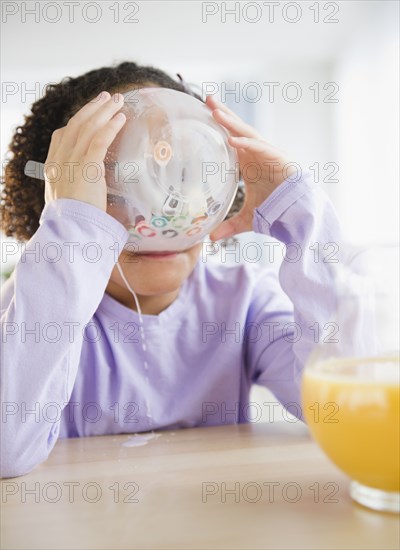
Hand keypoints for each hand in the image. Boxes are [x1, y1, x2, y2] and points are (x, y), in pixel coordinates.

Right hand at [43, 91, 125, 211]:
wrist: (70, 230)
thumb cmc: (73, 222)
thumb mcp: (66, 202)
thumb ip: (74, 189)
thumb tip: (87, 188)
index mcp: (53, 168)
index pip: (61, 136)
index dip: (76, 121)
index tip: (90, 113)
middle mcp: (60, 160)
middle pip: (76, 126)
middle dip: (93, 109)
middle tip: (108, 97)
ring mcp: (72, 162)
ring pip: (88, 128)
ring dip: (104, 112)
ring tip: (118, 101)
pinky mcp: (87, 168)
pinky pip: (99, 141)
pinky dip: (110, 127)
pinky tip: (121, 118)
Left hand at [206, 94, 294, 240]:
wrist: (300, 214)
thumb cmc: (276, 211)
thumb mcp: (247, 219)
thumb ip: (228, 227)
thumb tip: (208, 240)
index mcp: (248, 162)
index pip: (229, 139)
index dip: (218, 127)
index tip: (202, 114)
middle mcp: (256, 154)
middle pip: (237, 129)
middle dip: (223, 113)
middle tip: (206, 98)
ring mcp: (268, 154)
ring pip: (247, 134)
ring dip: (231, 123)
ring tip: (215, 111)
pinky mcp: (278, 159)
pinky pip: (260, 149)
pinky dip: (246, 144)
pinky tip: (232, 139)